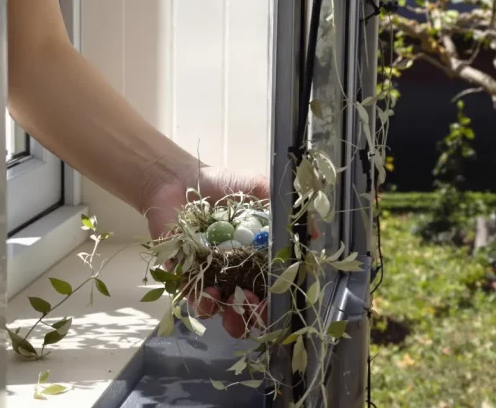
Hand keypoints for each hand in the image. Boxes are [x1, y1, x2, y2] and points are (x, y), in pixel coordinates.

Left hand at [144, 166, 269, 338]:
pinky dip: (200, 301)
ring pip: (219, 308)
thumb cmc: (221, 183)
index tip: (279, 303)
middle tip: (252, 309)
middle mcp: (232, 271)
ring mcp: (206, 275)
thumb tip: (315, 232)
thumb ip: (283, 210)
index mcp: (254, 256)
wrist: (179, 177)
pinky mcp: (181, 274)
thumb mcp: (258, 189)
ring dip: (227, 314)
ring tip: (228, 305)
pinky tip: (208, 293)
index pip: (269, 287)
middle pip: (245, 307)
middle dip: (251, 317)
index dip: (275, 301)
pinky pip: (191, 297)